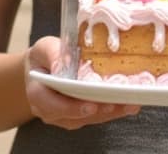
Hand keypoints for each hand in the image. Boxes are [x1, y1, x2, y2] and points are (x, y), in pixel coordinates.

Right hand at [23, 36, 140, 129]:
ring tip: (129, 103)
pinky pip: (96, 117)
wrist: (43, 67)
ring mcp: (64, 116)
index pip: (51, 104)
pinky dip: (113, 111)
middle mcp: (50, 110)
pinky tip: (129, 104)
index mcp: (37, 93)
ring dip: (110, 113)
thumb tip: (68, 63)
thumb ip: (54, 54)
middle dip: (98, 111)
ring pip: (88, 119)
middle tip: (118, 103)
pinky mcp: (79, 116)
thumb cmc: (44, 56)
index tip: (90, 105)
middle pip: (74, 116)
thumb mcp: (45, 47)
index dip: (70, 108)